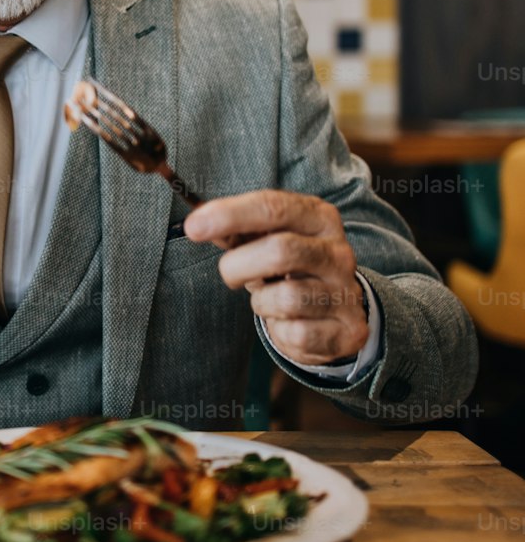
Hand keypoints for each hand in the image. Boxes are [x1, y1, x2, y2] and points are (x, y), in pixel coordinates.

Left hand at [184, 190, 368, 366]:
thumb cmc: (292, 267)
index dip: (229, 215)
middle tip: (229, 274)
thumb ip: (237, 230)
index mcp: (319, 218)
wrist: (338, 311)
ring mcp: (346, 292)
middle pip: (280, 251)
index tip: (193, 226)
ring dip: (262, 303)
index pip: (273, 207)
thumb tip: (199, 222)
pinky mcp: (349, 331)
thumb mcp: (269, 239)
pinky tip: (288, 323)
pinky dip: (280, 332)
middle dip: (239, 265)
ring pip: (286, 298)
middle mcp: (339, 252)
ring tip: (268, 300)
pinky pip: (297, 335)